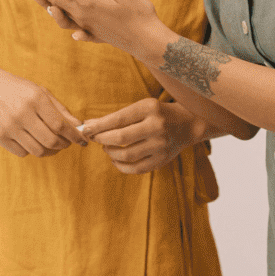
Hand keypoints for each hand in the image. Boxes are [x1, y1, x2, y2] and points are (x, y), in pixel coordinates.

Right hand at [0, 65, 85, 157]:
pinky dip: (32, 150)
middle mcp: (22, 114)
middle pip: (50, 140)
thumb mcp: (41, 92)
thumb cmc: (19, 89)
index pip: (60, 125)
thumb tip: (79, 126)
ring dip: (50, 151)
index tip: (81, 140)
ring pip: (37, 150)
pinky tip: (34, 141)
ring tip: (53, 145)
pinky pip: (22, 153)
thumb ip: (61, 109)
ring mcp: (9, 126)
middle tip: (67, 143)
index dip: (73, 135)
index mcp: (35, 99)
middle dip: (64, 145)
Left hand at [21, 0, 161, 56]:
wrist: (149, 43)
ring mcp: (85, 25)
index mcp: (86, 0)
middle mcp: (80, 14)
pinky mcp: (92, 33)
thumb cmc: (139, 12)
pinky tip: (57, 15)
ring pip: (57, 11)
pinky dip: (62, 20)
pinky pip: (72, 27)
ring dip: (43, 0)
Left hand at [81, 98, 204, 174]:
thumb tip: (90, 124)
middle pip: (121, 137)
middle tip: (93, 138)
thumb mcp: (143, 106)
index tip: (85, 128)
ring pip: (127, 155)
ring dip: (110, 152)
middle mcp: (157, 126)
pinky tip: (115, 160)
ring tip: (106, 148)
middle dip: (102, 139)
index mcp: (150, 108)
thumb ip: (120, 116)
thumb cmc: (158, 113)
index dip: (99, 125)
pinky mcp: (163, 160)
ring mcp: (161, 145)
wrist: (189, 124)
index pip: (118, 118)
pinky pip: (136, 168)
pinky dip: (121, 166)